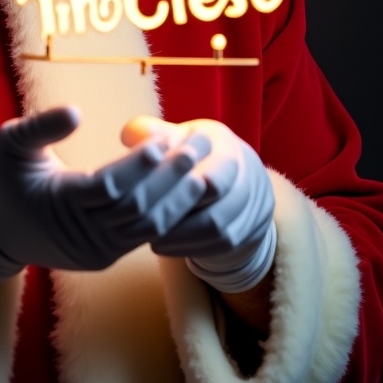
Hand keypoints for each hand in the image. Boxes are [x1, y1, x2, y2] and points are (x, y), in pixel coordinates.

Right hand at [0, 107, 210, 281]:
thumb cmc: (2, 178)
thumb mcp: (10, 142)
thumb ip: (40, 126)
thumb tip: (76, 111)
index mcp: (58, 203)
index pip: (108, 187)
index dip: (137, 166)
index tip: (161, 141)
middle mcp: (81, 235)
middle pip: (136, 208)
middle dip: (170, 178)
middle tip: (199, 145)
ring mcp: (95, 252)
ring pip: (147, 228)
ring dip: (178, 199)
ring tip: (202, 169)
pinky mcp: (105, 257)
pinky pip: (145, 237)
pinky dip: (169, 215)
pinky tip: (188, 192)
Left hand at [121, 116, 276, 293]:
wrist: (229, 179)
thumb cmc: (191, 155)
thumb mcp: (175, 138)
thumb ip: (153, 134)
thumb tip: (129, 135)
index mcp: (226, 145)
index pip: (216, 169)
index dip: (184, 183)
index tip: (151, 194)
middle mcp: (247, 174)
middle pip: (220, 201)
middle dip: (180, 214)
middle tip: (146, 222)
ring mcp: (252, 206)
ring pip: (220, 229)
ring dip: (183, 236)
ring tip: (151, 238)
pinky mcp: (247, 231)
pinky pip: (221, 246)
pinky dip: (191, 248)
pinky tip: (163, 246)